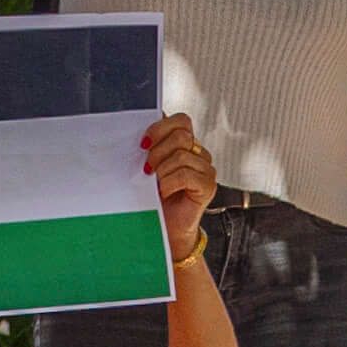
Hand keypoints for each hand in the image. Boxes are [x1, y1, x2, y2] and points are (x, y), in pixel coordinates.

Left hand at [140, 111, 215, 256]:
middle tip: (146, 168)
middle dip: (158, 151)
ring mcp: (206, 169)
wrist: (164, 226)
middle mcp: (199, 154)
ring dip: (162, 171)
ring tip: (155, 184)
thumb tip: (137, 132)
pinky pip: (186, 175)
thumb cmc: (155, 197)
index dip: (159, 128)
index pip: (181, 121)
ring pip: (182, 155)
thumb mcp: (148, 166)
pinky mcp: (208, 185)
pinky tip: (164, 192)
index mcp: (185, 144)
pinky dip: (169, 183)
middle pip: (182, 135)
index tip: (142, 144)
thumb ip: (150, 147)